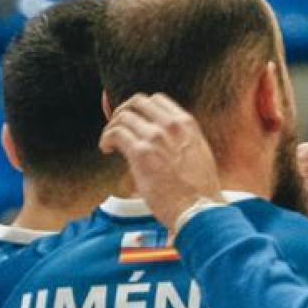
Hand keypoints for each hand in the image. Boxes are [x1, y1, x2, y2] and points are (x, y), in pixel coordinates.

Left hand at [98, 93, 222, 229]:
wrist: (199, 208)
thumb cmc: (200, 190)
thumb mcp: (199, 154)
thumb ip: (182, 140)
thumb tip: (164, 140)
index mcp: (187, 124)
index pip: (157, 100)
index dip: (141, 108)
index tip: (134, 118)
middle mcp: (171, 126)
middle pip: (137, 102)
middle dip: (124, 111)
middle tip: (118, 124)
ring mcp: (155, 137)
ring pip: (123, 117)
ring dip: (112, 126)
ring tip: (110, 140)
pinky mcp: (141, 152)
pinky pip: (115, 134)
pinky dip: (106, 139)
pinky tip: (107, 148)